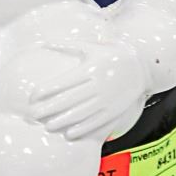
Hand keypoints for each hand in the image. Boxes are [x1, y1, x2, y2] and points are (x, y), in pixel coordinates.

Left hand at [29, 41, 146, 140]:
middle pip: (70, 100)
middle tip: (33, 115)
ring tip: (48, 126)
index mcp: (91, 69)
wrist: (142, 66)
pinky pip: (97, 122)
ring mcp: (108, 99)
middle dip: (50, 108)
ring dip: (63, 121)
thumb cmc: (111, 54)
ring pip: (81, 113)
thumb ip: (68, 45)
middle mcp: (99, 85)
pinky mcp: (115, 111)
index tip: (33, 97)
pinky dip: (82, 129)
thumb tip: (45, 42)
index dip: (47, 90)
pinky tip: (69, 133)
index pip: (65, 82)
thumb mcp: (91, 47)